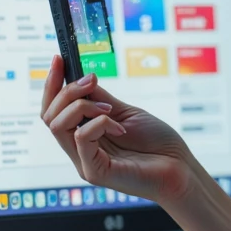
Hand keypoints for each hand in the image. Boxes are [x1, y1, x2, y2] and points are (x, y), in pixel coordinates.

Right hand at [40, 56, 195, 207]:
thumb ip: (100, 99)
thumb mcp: (124, 113)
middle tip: (92, 80)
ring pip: (58, 125)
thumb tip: (80, 78)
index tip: (59, 58)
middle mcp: (79, 149)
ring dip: (81, 105)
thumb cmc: (157, 143)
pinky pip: (82, 138)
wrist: (181, 167)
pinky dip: (100, 123)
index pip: (53, 110)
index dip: (51, 84)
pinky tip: (121, 128)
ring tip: (110, 108)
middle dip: (67, 90)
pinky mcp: (94, 172)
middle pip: (49, 116)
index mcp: (84, 135)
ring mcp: (84, 162)